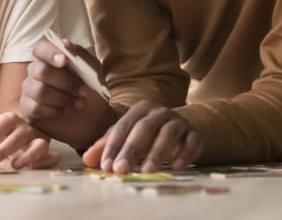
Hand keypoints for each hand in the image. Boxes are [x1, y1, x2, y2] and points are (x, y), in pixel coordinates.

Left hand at [0, 112, 58, 168]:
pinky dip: (45, 161)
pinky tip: (33, 168)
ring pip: (36, 145)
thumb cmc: (4, 133)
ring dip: (26, 156)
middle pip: (15, 138)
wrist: (25, 128)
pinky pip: (50, 155)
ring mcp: (37, 138)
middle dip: (1, 150)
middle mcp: (24, 127)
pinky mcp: (45, 149)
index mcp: (8, 119)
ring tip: (13, 166)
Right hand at [20, 37, 115, 148]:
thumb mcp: (93, 70)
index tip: (64, 61)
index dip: (50, 53)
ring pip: (39, 91)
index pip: (40, 48)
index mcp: (50, 58)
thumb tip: (66, 44)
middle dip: (66, 82)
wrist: (94, 118)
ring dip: (64, 98)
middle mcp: (36, 71)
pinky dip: (55, 110)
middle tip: (84, 91)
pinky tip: (65, 111)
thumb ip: (80, 55)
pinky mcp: (28, 109)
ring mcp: (30, 90)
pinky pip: (36, 108)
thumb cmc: (91, 90)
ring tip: (79, 103)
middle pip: (41, 71)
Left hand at [82, 100, 201, 173]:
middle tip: (121, 170)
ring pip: (168, 134)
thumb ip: (106, 146)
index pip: (123, 126)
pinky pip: (192, 142)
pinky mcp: (194, 134)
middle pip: (144, 128)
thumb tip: (87, 159)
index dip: (113, 146)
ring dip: (157, 153)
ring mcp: (179, 121)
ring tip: (147, 171)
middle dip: (131, 150)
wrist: (180, 129)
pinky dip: (185, 154)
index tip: (106, 166)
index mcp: (140, 109)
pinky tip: (177, 167)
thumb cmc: (147, 134)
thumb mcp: (126, 137)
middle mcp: (160, 112)